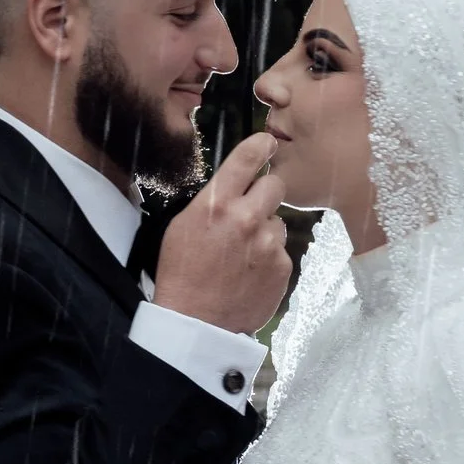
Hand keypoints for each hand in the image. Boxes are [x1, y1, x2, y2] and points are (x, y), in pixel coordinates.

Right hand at [152, 131, 289, 333]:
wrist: (196, 321)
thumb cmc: (181, 271)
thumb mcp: (182, 225)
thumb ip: (212, 201)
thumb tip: (236, 185)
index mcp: (217, 204)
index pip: (247, 158)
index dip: (261, 145)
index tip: (268, 142)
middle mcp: (247, 217)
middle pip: (275, 184)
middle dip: (265, 193)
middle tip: (251, 209)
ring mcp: (269, 243)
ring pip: (278, 221)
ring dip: (265, 230)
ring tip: (244, 253)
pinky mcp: (283, 266)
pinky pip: (281, 250)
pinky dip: (269, 258)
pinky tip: (250, 272)